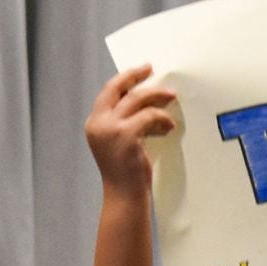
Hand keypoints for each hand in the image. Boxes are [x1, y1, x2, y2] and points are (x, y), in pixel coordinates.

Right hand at [86, 64, 176, 197]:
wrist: (125, 195)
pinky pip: (150, 116)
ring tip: (172, 100)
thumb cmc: (127, 170)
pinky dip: (163, 119)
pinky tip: (170, 127)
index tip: (142, 70)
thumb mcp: (122, 140)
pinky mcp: (126, 136)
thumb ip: (127, 120)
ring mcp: (111, 129)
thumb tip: (147, 100)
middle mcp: (98, 123)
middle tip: (154, 70)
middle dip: (137, 76)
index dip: (126, 78)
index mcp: (95, 122)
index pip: (109, 91)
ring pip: (137, 99)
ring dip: (158, 97)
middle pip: (119, 88)